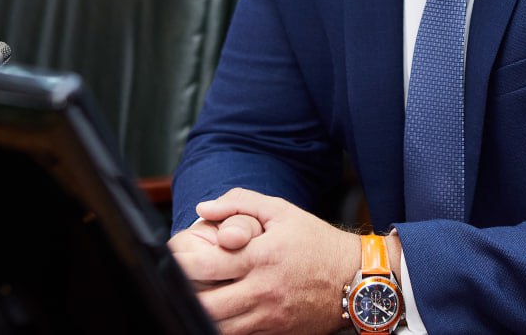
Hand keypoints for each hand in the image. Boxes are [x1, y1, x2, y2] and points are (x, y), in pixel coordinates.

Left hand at [168, 188, 360, 334]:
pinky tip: (211, 311)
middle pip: (204, 302)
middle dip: (182, 291)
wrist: (355, 279)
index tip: (170, 256)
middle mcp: (262, 289)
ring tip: (188, 295)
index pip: (207, 264)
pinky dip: (217, 324)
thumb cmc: (317, 242)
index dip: (180, 261)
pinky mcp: (273, 331)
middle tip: (172, 280)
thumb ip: (241, 203)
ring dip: (197, 311)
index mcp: (262, 256)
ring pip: (216, 324)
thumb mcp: (283, 211)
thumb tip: (205, 207)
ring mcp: (267, 315)